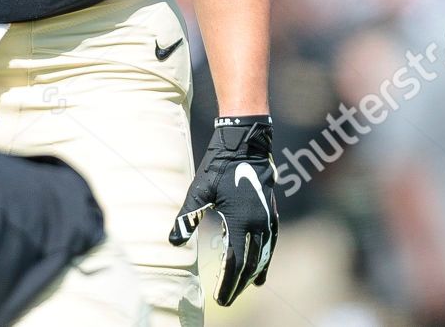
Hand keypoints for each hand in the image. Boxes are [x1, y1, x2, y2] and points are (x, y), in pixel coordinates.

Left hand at [168, 115, 278, 305]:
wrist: (245, 144)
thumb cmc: (219, 166)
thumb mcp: (198, 191)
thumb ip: (187, 218)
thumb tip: (172, 241)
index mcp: (241, 221)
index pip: (235, 263)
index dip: (227, 283)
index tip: (219, 298)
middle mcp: (259, 224)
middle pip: (251, 265)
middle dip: (239, 285)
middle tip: (227, 299)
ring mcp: (268, 219)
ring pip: (264, 257)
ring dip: (252, 275)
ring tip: (242, 289)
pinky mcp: (271, 213)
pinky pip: (271, 244)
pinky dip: (265, 260)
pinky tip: (261, 270)